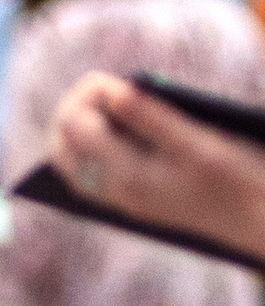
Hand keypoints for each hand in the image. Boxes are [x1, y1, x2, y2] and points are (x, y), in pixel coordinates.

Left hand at [49, 70, 264, 264]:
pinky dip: (92, 148)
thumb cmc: (238, 180)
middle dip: (76, 109)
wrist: (259, 225)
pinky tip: (116, 130)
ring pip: (71, 162)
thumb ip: (151, 118)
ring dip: (81, 128)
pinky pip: (91, 175)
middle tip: (108, 89)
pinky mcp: (135, 202)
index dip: (89, 91)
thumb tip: (111, 93)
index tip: (119, 80)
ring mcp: (123, 200)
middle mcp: (116, 192)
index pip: (74, 123)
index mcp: (127, 175)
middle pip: (61, 144)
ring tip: (111, 106)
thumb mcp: (198, 142)